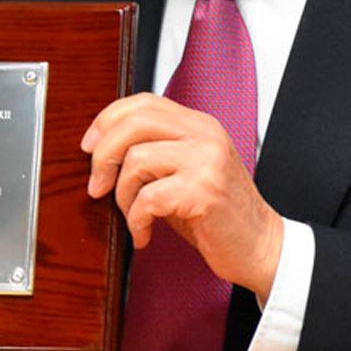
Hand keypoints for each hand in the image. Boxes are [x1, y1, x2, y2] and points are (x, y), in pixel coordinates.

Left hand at [82, 92, 285, 302]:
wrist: (261, 247)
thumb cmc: (217, 215)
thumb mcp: (186, 172)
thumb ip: (155, 152)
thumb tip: (101, 149)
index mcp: (199, 125)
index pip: (143, 103)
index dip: (107, 120)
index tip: (89, 146)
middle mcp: (205, 135)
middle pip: (134, 123)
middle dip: (104, 156)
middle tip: (96, 186)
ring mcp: (207, 161)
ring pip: (136, 160)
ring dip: (123, 196)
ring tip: (134, 216)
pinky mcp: (204, 191)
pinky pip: (148, 199)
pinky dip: (136, 220)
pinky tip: (144, 234)